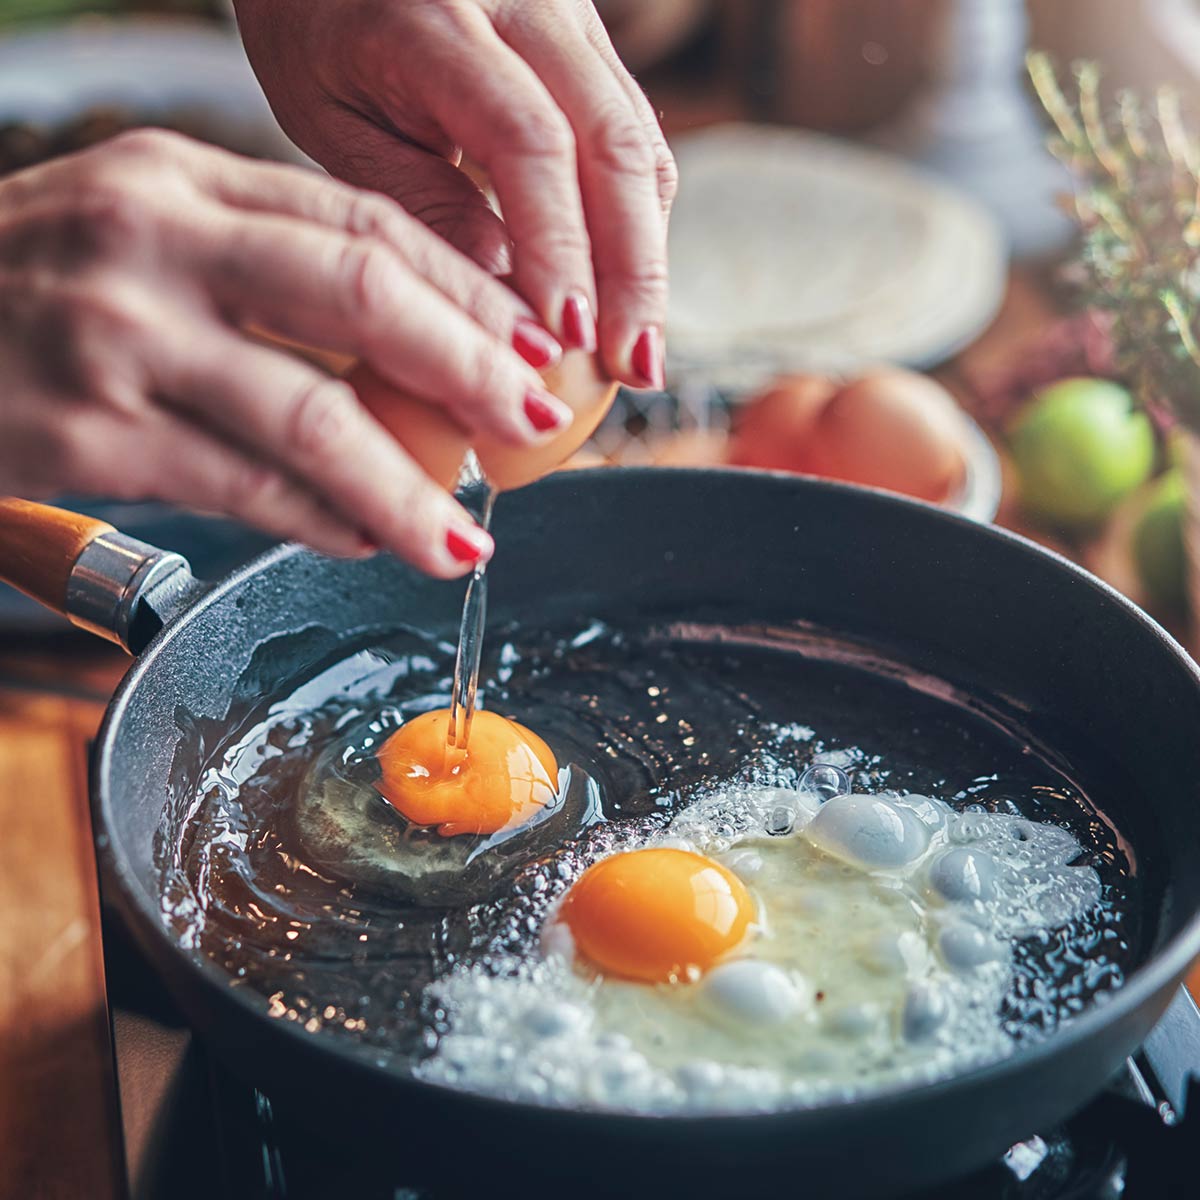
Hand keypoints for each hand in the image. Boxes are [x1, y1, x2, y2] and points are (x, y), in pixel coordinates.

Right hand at [0, 130, 573, 575]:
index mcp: (183, 177)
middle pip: (360, 296)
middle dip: (470, 368)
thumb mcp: (145, 233)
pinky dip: (321, 524)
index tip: (535, 343)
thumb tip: (413, 343)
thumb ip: (264, 264)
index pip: (365, 222)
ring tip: (464, 536)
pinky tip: (365, 540)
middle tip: (534, 422)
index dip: (469, 289)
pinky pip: (245, 491)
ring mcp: (117, 336)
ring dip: (408, 488)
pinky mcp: (88, 436)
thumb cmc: (35, 288)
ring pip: (312, 416)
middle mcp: (153, 239)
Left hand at [234, 0, 676, 388]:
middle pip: (615, 145)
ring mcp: (572, 15)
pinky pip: (635, 139)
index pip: (529, 141)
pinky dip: (635, 225)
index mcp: (439, 13)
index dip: (559, 248)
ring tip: (638, 351)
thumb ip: (420, 200)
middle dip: (634, 271)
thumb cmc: (315, 30)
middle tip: (635, 368)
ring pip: (640, 146)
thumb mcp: (334, 119)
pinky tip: (623, 295)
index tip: (566, 338)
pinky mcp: (592, 43)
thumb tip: (508, 302)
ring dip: (647, 258)